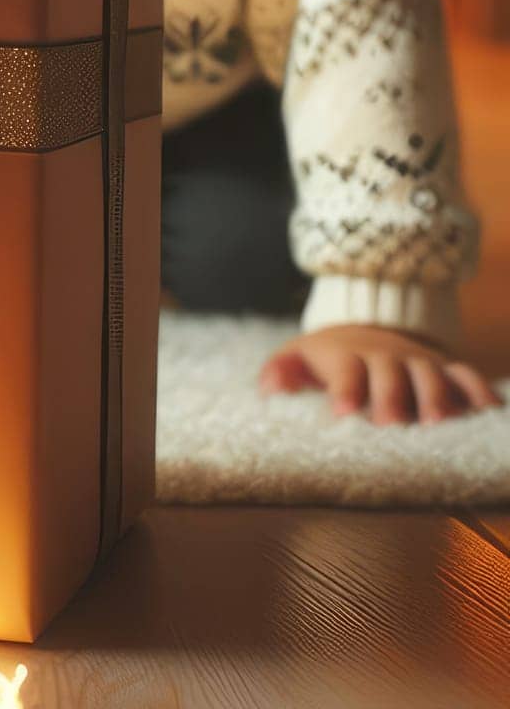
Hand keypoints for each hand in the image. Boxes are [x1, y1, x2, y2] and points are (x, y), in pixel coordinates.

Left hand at [258, 324, 503, 424]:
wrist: (362, 330)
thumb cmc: (324, 359)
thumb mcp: (296, 359)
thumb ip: (280, 373)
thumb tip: (269, 387)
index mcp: (347, 356)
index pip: (346, 370)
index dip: (345, 390)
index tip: (342, 412)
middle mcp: (386, 357)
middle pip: (392, 374)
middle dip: (392, 398)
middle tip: (391, 426)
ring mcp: (419, 362)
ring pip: (432, 374)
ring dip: (437, 397)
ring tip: (439, 424)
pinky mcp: (446, 369)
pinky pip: (468, 376)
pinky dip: (480, 393)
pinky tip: (491, 415)